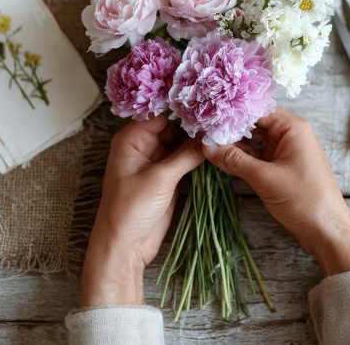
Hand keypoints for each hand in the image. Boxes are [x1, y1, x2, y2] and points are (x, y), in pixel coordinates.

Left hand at [81, 116, 203, 306]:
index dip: (182, 108)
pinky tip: (216, 146)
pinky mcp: (169, 175)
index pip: (160, 113)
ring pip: (182, 142)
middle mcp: (144, 145)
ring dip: (198, 139)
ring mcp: (157, 160)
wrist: (126, 246)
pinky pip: (186, 158)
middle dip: (194, 123)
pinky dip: (198, 154)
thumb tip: (211, 136)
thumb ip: (186, 155)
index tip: (207, 101)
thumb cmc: (131, 209)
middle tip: (221, 116)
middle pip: (173, 126)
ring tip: (223, 128)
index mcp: (132, 138)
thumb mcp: (160, 178)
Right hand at [202, 105, 349, 275]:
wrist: (327, 231)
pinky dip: (241, 155)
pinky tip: (221, 156)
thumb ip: (235, 160)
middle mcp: (290, 134)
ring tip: (207, 140)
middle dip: (231, 125)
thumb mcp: (265, 178)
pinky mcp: (280, 166)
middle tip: (204, 127)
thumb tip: (207, 146)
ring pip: (254, 139)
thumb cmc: (305, 200)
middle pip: (255, 122)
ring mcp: (285, 150)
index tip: (210, 112)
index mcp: (293, 128)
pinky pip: (257, 154)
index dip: (234, 109)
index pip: (259, 108)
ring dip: (234, 142)